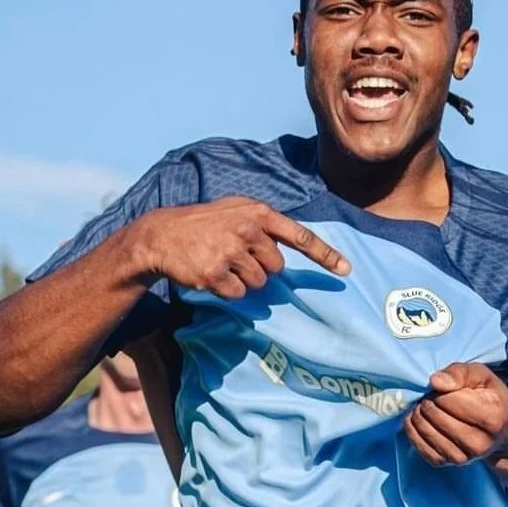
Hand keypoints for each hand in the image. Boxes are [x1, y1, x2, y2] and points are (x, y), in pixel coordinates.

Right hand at [134, 196, 350, 299]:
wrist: (161, 235)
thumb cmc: (204, 224)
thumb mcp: (236, 211)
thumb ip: (265, 226)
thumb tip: (290, 249)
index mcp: (257, 213)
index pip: (299, 235)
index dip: (325, 255)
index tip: (346, 270)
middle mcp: (248, 230)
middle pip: (276, 267)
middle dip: (260, 268)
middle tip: (234, 256)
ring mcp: (231, 251)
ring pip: (258, 283)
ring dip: (243, 280)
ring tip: (220, 262)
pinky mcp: (215, 273)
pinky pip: (238, 295)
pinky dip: (227, 291)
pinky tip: (210, 274)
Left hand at [404, 363, 507, 465]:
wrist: (500, 432)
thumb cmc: (489, 398)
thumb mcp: (482, 376)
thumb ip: (460, 373)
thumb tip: (435, 381)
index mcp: (492, 417)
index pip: (448, 400)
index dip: (440, 390)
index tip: (444, 389)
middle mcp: (479, 442)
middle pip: (435, 415)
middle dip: (428, 401)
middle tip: (432, 397)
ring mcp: (463, 457)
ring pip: (425, 431)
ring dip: (418, 415)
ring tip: (425, 407)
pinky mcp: (447, 463)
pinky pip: (420, 447)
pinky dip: (413, 431)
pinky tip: (419, 420)